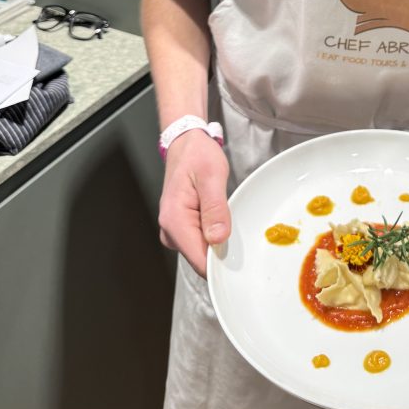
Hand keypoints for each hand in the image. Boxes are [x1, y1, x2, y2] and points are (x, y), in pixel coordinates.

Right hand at [158, 129, 230, 276]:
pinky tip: (219, 220)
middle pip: (201, 259)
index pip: (198, 260)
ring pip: (201, 252)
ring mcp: (174, 232)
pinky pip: (200, 243)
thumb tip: (217, 239)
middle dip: (221, 252)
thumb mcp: (212, 176)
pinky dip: (213, 236)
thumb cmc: (197, 156)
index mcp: (174, 220)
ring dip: (218, 243)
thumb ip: (215, 209)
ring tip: (226, 218)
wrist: (186, 145)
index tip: (239, 260)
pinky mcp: (181, 229)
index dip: (219, 264)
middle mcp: (170, 231)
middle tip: (238, 231)